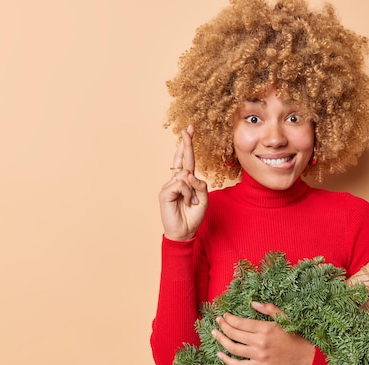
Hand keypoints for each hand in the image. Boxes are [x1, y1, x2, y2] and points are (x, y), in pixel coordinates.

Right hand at [159, 125, 208, 240]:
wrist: (184, 231)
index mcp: (186, 181)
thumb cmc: (193, 216)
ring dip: (193, 190)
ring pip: (185, 175)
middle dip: (186, 143)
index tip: (189, 131)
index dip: (187, 146)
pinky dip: (187, 194)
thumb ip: (200, 185)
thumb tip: (189, 174)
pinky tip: (186, 202)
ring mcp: (169, 185)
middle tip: (188, 128)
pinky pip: (181, 184)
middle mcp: (176, 180)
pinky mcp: (164, 192)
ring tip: (191, 203)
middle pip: (182, 159)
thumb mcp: (204, 199)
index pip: (187, 160)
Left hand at [211, 302, 314, 364]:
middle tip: (217, 322)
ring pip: (233, 348)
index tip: (224, 315)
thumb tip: (253, 303)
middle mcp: (260, 342)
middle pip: (234, 334)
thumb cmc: (295, 334)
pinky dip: (227, 360)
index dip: (229, 319)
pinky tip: (220, 354)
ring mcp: (259, 356)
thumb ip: (268, 309)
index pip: (240, 322)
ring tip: (215, 333)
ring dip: (221, 340)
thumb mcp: (283, 318)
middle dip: (223, 326)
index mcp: (265, 328)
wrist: (305, 354)